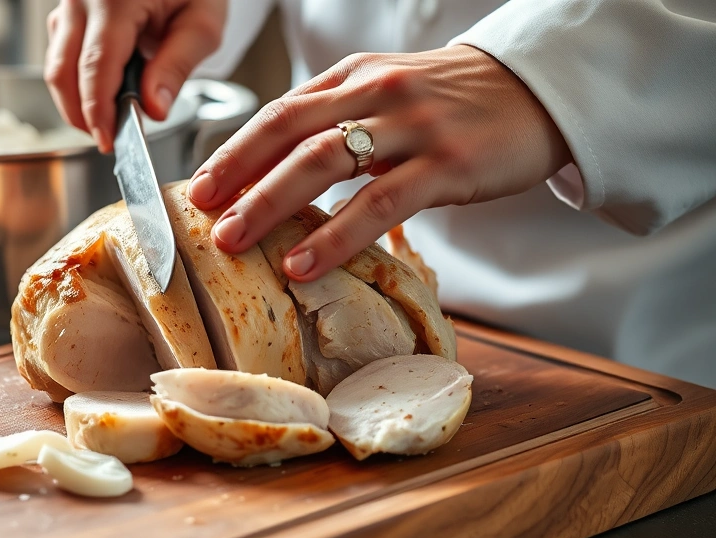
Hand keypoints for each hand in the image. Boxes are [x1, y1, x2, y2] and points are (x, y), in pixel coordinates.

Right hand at [45, 0, 226, 152]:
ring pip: (57, 67)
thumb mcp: (202, 24)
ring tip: (112, 118)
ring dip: (78, 101)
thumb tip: (153, 110)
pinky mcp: (67, 14)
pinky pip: (61, 56)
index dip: (98, 110)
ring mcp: (69, 5)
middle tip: (110, 139)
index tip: (108, 141)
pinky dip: (78, 83)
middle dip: (82, 115)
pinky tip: (107, 92)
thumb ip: (176, 66)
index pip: (96, 65)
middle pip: (64, 71)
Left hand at [188, 46, 572, 281]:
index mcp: (353, 77)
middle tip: (204, 216)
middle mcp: (376, 93)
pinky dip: (335, 234)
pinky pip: (380, 202)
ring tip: (237, 241)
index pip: (279, 113)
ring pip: (325, 162)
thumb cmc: (453, 101)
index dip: (234, 151)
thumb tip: (275, 167)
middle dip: (238, 176)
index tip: (200, 187)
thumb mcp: (387, 94)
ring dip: (271, 203)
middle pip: (289, 133)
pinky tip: (305, 261)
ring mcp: (411, 126)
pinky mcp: (447, 163)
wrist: (535, 90)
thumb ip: (336, 120)